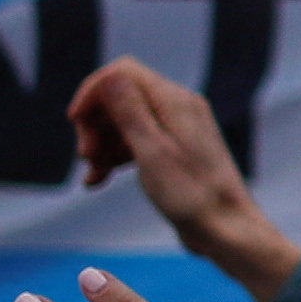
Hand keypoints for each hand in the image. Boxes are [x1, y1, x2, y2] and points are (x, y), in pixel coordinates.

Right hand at [64, 57, 299, 300]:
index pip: (123, 72)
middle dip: (95, 123)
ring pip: (124, 121)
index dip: (93, 92)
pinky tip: (97, 180)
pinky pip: (135, 141)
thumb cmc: (192, 195)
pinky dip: (113, 156)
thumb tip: (110, 76)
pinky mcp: (174, 150)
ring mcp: (177, 129)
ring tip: (93, 174)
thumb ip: (130, 112)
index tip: (74, 121)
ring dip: (101, 143)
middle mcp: (178, 107)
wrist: (226, 229)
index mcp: (175, 101)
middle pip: (120, 96)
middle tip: (85, 156)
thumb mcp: (152, 152)